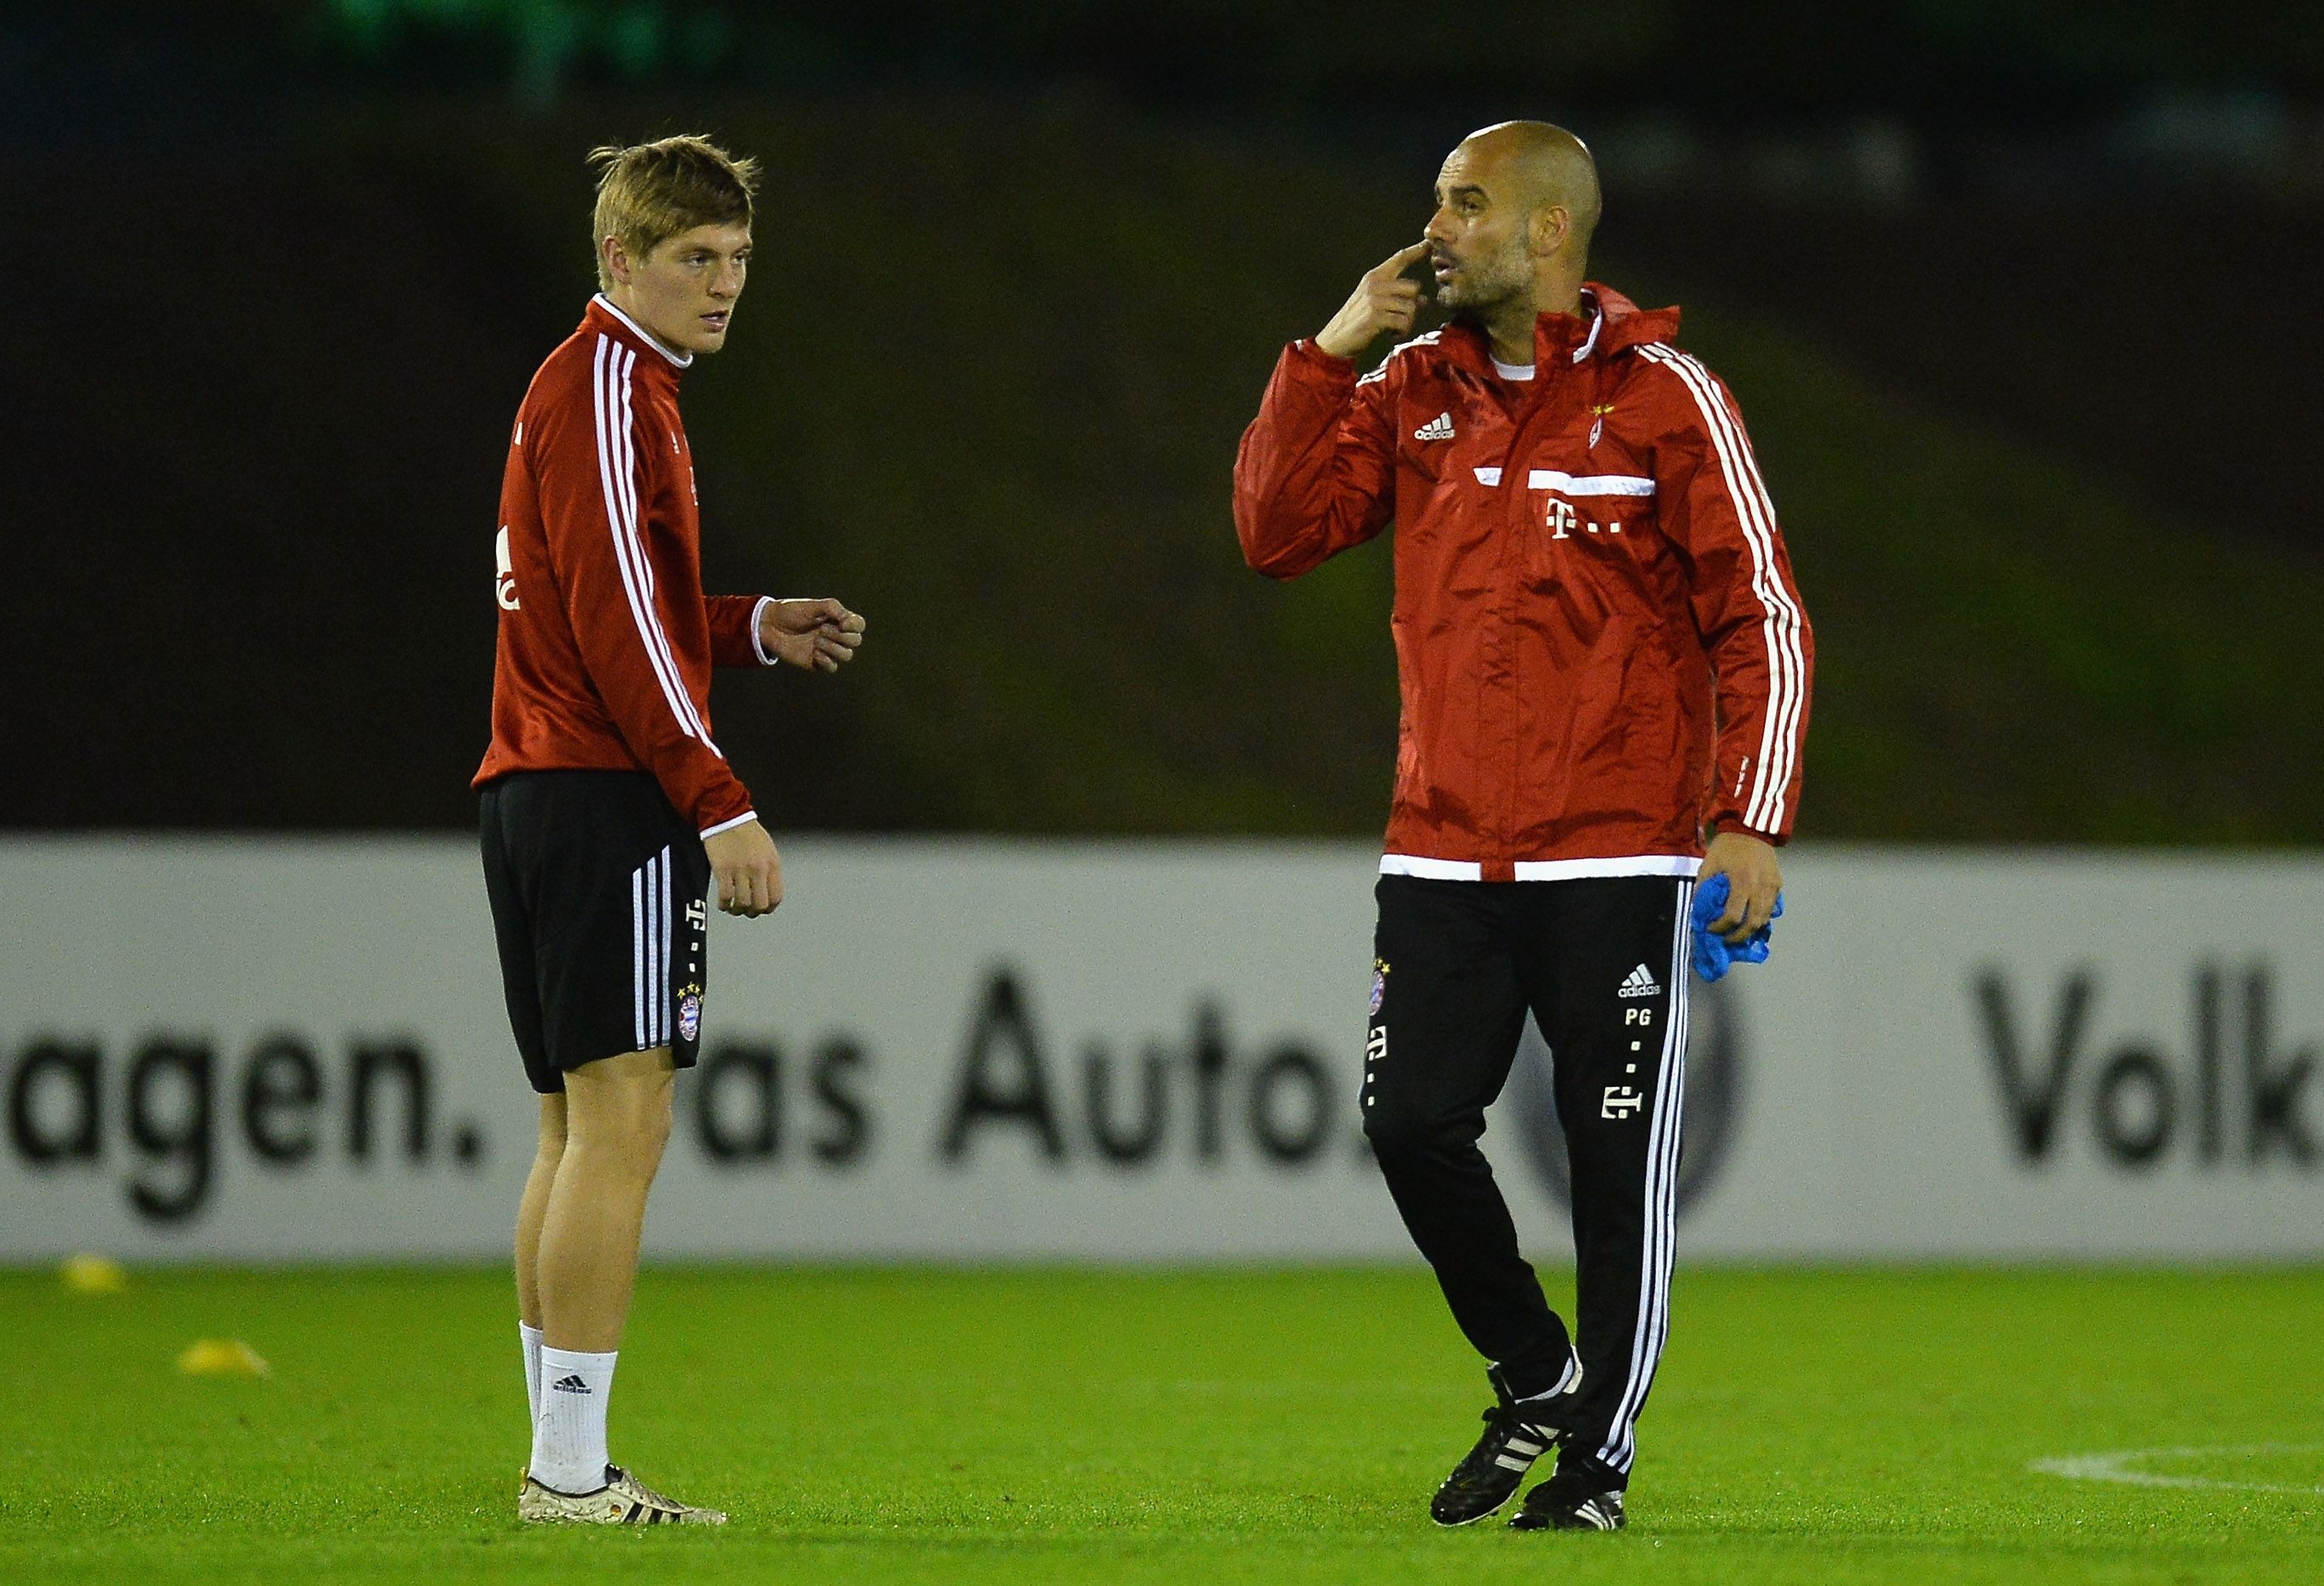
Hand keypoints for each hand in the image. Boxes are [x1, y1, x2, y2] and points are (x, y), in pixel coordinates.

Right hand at [703, 819, 782, 916]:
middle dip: (753, 912)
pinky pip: (725, 896)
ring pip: (742, 904)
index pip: (776, 897)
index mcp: (772, 864)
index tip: (761, 909)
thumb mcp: (768, 850)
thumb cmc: (748, 833)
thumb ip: (769, 870)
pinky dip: (724, 905)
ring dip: (737, 910)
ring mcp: (740, 870)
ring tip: (733, 908)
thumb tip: (767, 892)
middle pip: (760, 904)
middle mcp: (758, 869)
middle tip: (746, 911)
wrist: (728, 816)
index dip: (769, 908)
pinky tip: (723, 903)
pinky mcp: (722, 869)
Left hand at [759, 597, 865, 672]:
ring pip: (847, 656)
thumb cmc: (791, 612)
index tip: (842, 623)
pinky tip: (814, 653)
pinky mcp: (817, 663)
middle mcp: (835, 636)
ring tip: (816, 641)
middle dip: (841, 636)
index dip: (855, 626)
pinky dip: (826, 661)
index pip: (859, 625)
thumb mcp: (813, 605)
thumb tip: (847, 622)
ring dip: (833, 648)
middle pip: (856, 641)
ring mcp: (827, 650)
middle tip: (822, 630)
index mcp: (837, 620)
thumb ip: (833, 609)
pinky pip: (832, 667)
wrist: (770, 626)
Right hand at [1314, 241, 1432, 360]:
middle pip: (1414, 287)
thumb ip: (1397, 296)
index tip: (1429, 243)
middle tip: (1403, 319)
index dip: (1417, 250)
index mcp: (1374, 276)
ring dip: (1407, 323)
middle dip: (1413, 305)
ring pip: (1411, 307)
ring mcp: (1374, 300)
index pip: (1400, 258)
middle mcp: (1375, 284)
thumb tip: (1424, 300)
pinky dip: (1401, 333)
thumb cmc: (1357, 321)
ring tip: (1396, 330)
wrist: (1335, 339)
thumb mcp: (1374, 301)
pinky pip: (1403, 322)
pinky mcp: (1375, 317)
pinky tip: (1392, 336)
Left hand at [1699, 831, 1780, 944]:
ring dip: (1750, 930)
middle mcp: (1760, 887)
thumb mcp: (1709, 864)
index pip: (1733, 916)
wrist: (1750, 828)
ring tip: (1737, 933)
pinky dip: (1761, 919)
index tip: (1710, 929)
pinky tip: (1749, 921)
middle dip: (1738, 936)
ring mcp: (1772, 887)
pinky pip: (1771, 909)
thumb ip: (1704, 889)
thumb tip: (1699, 911)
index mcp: (1741, 881)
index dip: (1720, 928)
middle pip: (1752, 923)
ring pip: (1765, 919)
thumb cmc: (1727, 846)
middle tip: (1725, 939)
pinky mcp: (1778, 884)